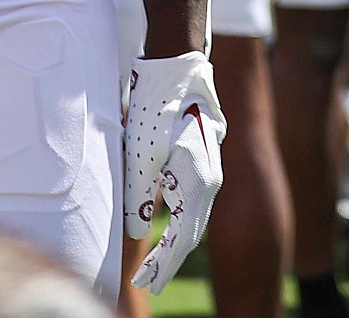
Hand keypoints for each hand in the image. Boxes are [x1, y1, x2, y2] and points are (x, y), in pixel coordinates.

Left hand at [124, 52, 225, 291]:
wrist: (177, 64)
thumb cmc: (156, 108)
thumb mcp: (139, 155)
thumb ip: (137, 197)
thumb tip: (137, 233)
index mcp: (200, 180)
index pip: (184, 237)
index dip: (164, 264)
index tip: (146, 284)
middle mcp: (212, 176)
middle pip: (194, 229)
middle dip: (170, 258)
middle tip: (149, 282)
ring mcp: (211, 164)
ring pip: (196, 212)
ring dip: (176, 238)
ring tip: (156, 261)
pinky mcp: (204, 155)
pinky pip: (195, 195)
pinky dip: (181, 215)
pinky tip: (167, 221)